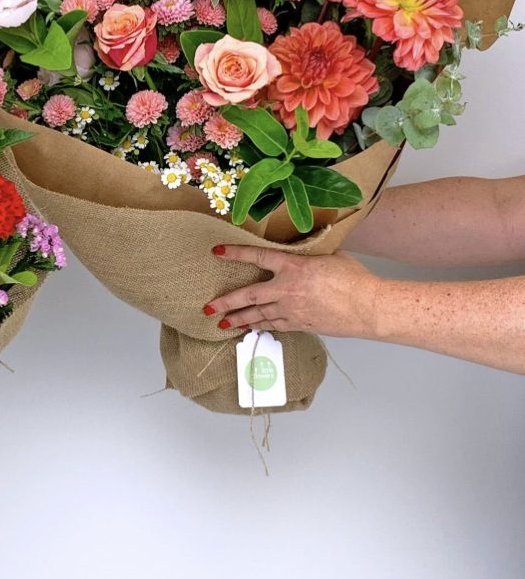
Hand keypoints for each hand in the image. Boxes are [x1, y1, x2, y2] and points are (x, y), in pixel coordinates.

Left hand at [205, 244, 383, 338]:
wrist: (369, 307)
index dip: (235, 253)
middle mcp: (285, 289)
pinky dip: (262, 326)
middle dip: (225, 302)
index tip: (217, 251)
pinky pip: (275, 326)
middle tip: (208, 307)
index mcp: (292, 266)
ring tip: (223, 323)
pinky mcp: (301, 325)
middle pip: (248, 296)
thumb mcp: (329, 256)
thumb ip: (309, 255)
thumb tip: (304, 250)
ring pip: (258, 315)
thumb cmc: (354, 278)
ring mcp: (291, 310)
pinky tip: (253, 328)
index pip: (257, 256)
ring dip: (239, 319)